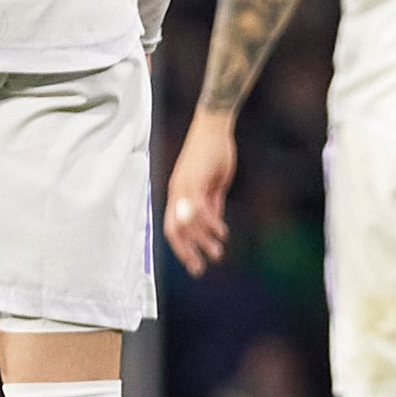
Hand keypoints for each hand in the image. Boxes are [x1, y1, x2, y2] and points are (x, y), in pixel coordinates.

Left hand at [163, 110, 236, 273]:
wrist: (213, 126)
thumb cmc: (213, 151)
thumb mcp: (213, 182)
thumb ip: (212, 201)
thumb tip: (213, 221)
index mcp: (178, 193)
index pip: (172, 227)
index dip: (182, 246)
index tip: (194, 261)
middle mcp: (176, 192)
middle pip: (174, 230)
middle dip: (186, 252)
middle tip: (198, 269)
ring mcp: (183, 187)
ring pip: (188, 223)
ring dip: (202, 241)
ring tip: (217, 254)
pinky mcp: (195, 182)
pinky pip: (200, 210)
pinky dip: (211, 224)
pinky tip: (223, 233)